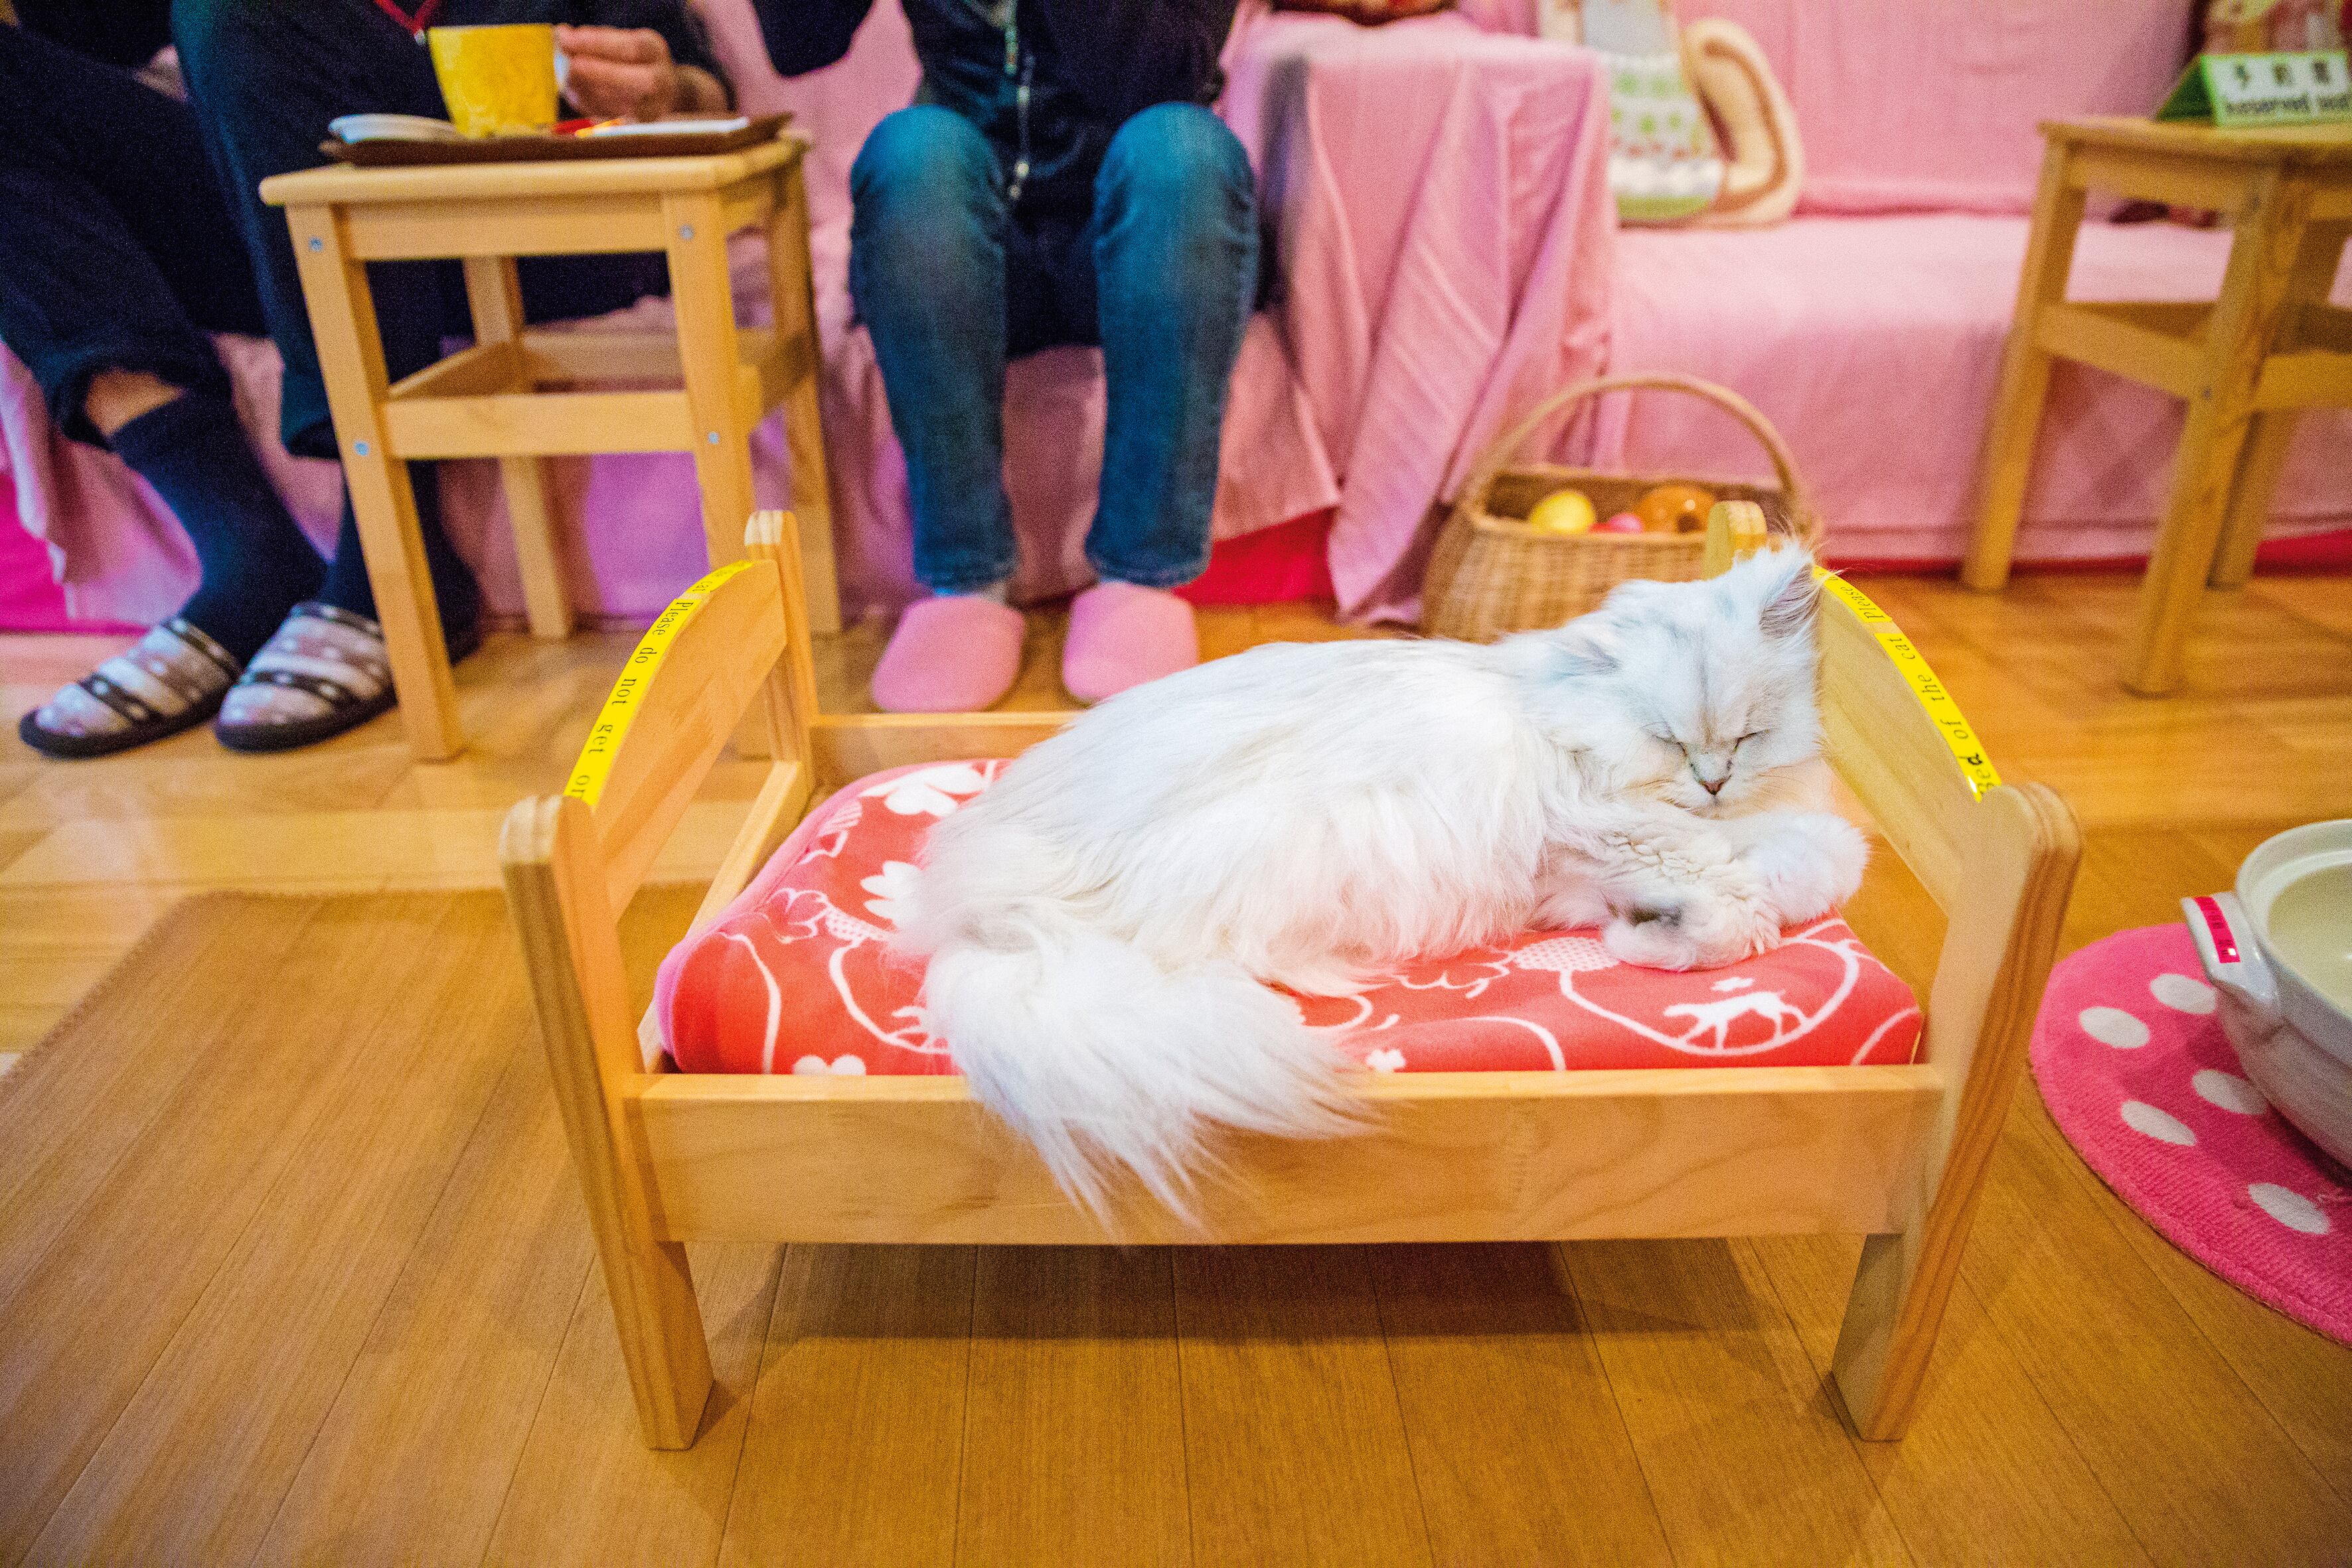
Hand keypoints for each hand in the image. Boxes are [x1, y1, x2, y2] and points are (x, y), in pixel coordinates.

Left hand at [554, 25, 716, 120]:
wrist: (657, 90)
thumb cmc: (627, 59)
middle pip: (636, 80)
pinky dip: (587, 104)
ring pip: (620, 102)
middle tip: (568, 65)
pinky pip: (610, 118)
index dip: (596, 43)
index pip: (630, 47)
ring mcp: (652, 107)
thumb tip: (561, 35)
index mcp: (654, 50)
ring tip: (564, 76)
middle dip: (597, 72)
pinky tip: (573, 91)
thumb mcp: (616, 40)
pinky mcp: (637, 126)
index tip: (566, 38)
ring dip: (586, 89)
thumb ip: (591, 38)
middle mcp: (661, 80)